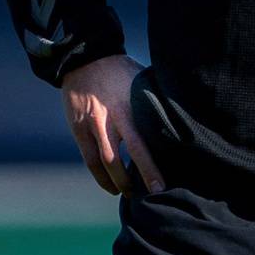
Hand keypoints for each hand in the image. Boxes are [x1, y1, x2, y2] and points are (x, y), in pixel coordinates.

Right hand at [59, 55, 163, 196]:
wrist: (84, 59)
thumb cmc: (121, 71)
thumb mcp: (140, 83)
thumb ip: (152, 105)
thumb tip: (176, 123)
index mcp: (128, 107)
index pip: (140, 144)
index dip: (149, 168)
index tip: (161, 186)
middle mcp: (108, 119)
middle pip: (120, 158)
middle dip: (134, 181)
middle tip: (149, 195)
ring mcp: (91, 125)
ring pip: (104, 163)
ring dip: (117, 183)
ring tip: (129, 194)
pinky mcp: (78, 129)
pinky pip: (90, 159)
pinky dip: (100, 176)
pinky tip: (111, 186)